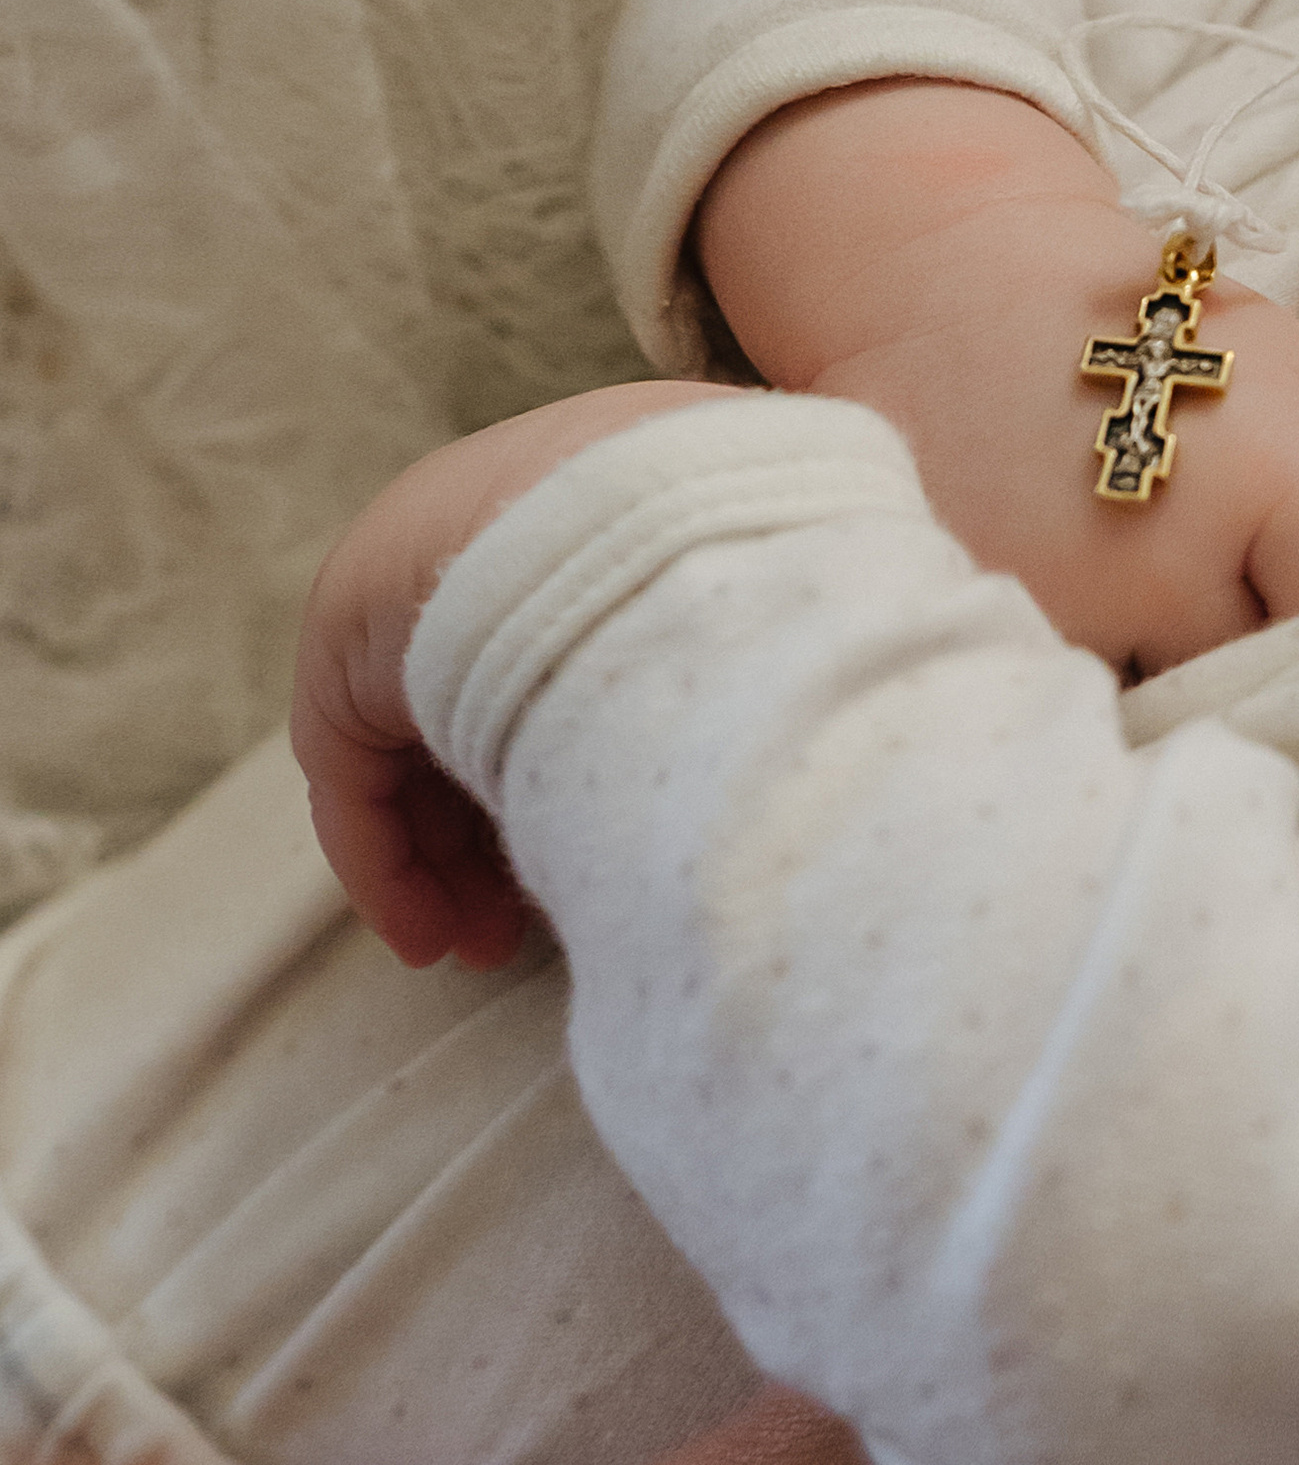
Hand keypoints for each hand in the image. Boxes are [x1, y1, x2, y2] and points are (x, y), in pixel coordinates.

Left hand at [291, 380, 733, 964]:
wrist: (655, 526)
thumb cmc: (745, 575)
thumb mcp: (772, 611)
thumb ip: (744, 674)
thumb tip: (787, 766)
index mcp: (596, 512)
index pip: (561, 666)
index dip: (573, 774)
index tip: (593, 864)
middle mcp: (495, 534)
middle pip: (476, 714)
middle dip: (494, 838)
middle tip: (519, 933)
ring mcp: (415, 574)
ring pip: (413, 750)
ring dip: (441, 863)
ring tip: (475, 952)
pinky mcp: (346, 631)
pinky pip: (357, 767)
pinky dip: (385, 858)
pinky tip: (425, 937)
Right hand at [699, 80, 1298, 674]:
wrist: (950, 292)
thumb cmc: (1136, 322)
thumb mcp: (1278, 366)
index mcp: (1259, 480)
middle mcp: (1166, 571)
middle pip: (1275, 680)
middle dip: (1290, 663)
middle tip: (1282, 631)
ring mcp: (1073, 621)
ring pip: (1179, 707)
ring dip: (1194, 682)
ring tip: (1186, 630)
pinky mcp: (996, 644)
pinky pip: (1089, 697)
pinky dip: (1109, 679)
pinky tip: (1105, 629)